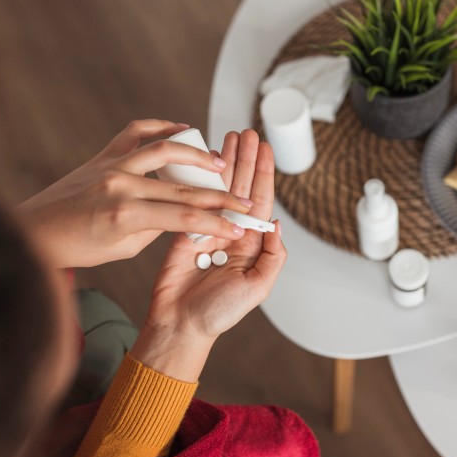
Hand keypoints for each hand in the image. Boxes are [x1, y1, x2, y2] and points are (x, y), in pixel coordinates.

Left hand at [17, 120, 253, 267]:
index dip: (217, 221)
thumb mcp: (121, 249)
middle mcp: (120, 185)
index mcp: (124, 215)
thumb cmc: (75, 247)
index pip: (184, 217)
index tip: (240, 225)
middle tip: (243, 200)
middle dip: (219, 195)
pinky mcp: (103, 155)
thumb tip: (181, 214)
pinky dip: (162, 127)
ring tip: (220, 162)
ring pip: (165, 150)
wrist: (35, 231)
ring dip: (198, 155)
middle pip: (183, 188)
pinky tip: (182, 129)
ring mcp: (111, 165)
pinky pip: (137, 132)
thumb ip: (154, 228)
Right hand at [131, 130, 285, 381]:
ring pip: (218, 188)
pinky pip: (193, 199)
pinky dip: (198, 179)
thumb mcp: (257, 288)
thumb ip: (273, 256)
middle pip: (241, 187)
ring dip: (224, 163)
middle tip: (248, 132)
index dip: (263, 173)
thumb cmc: (219, 313)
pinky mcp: (183, 230)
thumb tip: (275, 223)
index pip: (260, 201)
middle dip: (245, 159)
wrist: (180, 324)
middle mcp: (231, 232)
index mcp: (251, 244)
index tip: (266, 149)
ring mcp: (207, 229)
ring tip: (229, 136)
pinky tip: (202, 161)